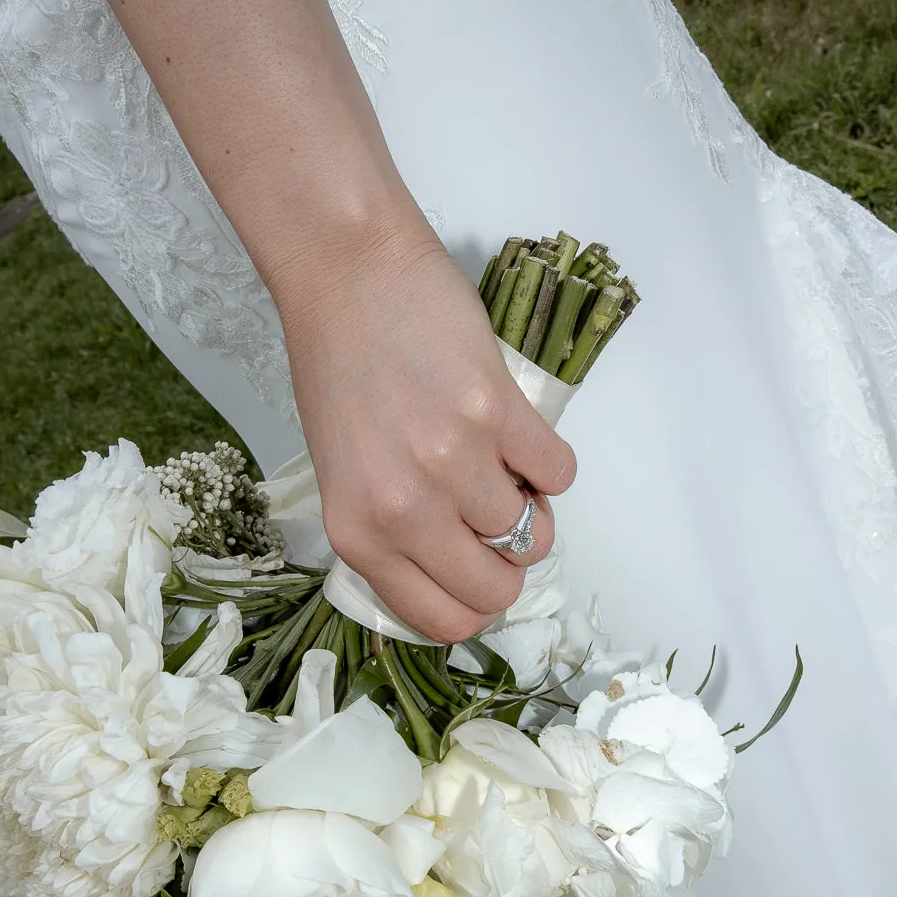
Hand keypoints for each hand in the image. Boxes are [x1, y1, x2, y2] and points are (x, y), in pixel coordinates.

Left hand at [271, 209, 576, 643]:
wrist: (348, 277)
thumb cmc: (339, 368)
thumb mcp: (345, 474)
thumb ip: (395, 531)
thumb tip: (465, 565)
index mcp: (361, 535)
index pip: (446, 620)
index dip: (475, 599)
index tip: (480, 568)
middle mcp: (404, 511)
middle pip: (498, 588)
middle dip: (510, 561)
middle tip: (496, 512)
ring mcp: (452, 463)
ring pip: (534, 532)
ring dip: (531, 504)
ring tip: (501, 460)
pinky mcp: (496, 413)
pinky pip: (558, 474)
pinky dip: (548, 460)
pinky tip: (514, 427)